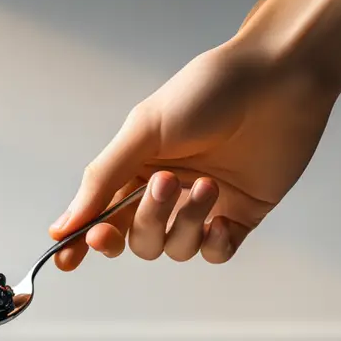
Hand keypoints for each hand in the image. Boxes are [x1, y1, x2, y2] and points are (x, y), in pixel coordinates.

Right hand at [48, 39, 340, 269]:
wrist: (278, 80)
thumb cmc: (208, 92)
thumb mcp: (144, 130)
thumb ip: (103, 179)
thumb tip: (63, 225)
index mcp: (136, 170)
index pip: (101, 217)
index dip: (82, 243)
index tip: (66, 260)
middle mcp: (166, 194)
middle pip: (137, 240)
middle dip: (146, 221)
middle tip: (163, 185)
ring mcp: (203, 208)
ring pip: (175, 248)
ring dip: (186, 223)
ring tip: (206, 184)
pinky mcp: (241, 216)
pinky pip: (215, 254)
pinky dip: (212, 245)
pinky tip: (219, 221)